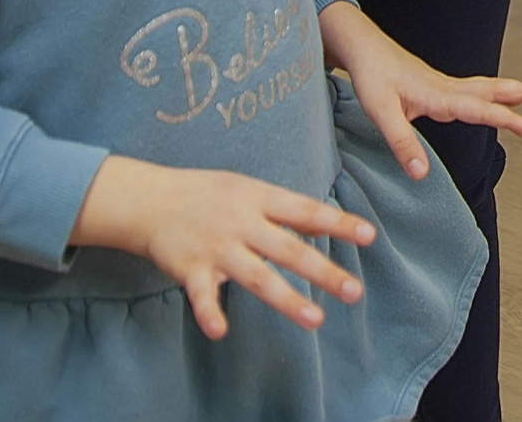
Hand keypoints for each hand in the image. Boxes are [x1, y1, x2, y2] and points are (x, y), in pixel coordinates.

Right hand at [71, 155, 372, 340]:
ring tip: (316, 320)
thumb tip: (326, 220)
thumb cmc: (207, 195)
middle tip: (355, 291)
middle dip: (323, 272)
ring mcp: (217, 247)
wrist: (151, 199)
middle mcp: (242, 223)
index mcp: (259, 199)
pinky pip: (202, 295)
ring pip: (257, 276)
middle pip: (289, 249)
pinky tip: (220, 332)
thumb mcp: (248, 189)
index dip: (338, 223)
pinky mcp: (191, 270)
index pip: (306, 211)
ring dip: (287, 300)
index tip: (370, 235)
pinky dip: (210, 313)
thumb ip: (283, 209)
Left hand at [319, 2, 521, 180]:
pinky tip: (499, 97)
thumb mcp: (381, 112)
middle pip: (494, 90)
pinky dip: (496, 92)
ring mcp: (445, 85)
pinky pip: (477, 89)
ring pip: (488, 87)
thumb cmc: (371, 76)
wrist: (362, 47)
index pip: (480, 109)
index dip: (506, 118)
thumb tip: (422, 174)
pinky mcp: (439, 86)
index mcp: (439, 95)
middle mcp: (448, 87)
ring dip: (515, 90)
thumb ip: (402, 143)